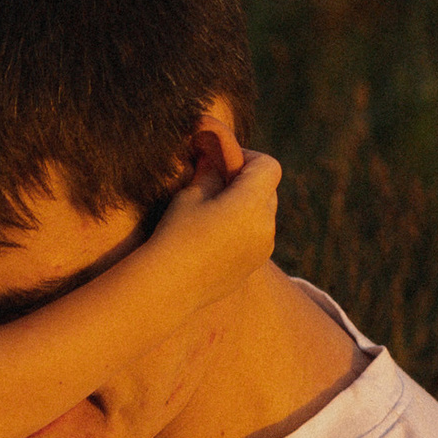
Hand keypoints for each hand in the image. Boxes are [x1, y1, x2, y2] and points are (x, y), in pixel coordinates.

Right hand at [151, 142, 281, 307]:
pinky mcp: (255, 264)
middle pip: (269, 190)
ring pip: (264, 215)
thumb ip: (211, 170)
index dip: (249, 158)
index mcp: (251, 203)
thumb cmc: (176, 234)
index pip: (269, 166)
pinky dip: (244, 230)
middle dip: (248, 183)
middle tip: (217, 186)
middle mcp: (266, 225)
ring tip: (213, 215)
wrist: (169, 285)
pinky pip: (258, 237)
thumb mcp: (191, 194)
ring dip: (246, 207)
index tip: (224, 164)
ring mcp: (263, 248)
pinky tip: (214, 238)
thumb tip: (216, 152)